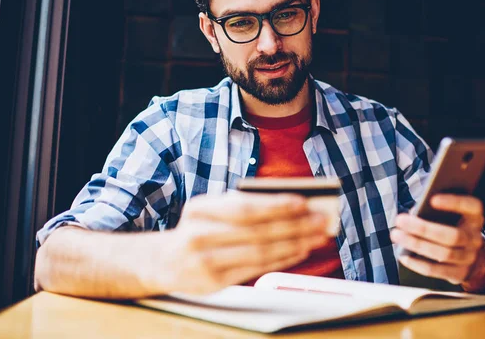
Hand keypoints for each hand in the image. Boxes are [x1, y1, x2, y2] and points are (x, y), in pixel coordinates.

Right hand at [158, 192, 328, 294]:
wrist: (163, 262)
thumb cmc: (197, 228)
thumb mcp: (209, 209)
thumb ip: (240, 205)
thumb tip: (289, 205)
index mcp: (199, 208)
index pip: (244, 207)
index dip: (276, 205)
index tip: (304, 202)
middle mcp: (199, 235)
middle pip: (257, 231)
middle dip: (295, 225)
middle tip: (321, 221)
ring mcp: (206, 261)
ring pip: (260, 252)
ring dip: (294, 244)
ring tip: (317, 237)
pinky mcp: (215, 282)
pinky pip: (256, 269)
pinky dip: (282, 259)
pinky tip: (300, 251)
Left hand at [390, 194, 484, 284]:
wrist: (466, 255)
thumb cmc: (448, 226)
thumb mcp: (446, 214)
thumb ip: (433, 210)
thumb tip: (413, 214)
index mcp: (474, 217)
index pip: (472, 206)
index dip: (453, 203)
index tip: (431, 200)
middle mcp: (475, 238)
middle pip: (453, 235)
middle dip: (423, 228)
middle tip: (400, 220)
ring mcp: (469, 258)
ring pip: (444, 254)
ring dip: (417, 244)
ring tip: (397, 235)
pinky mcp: (459, 274)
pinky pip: (437, 271)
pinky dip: (418, 264)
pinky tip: (403, 255)